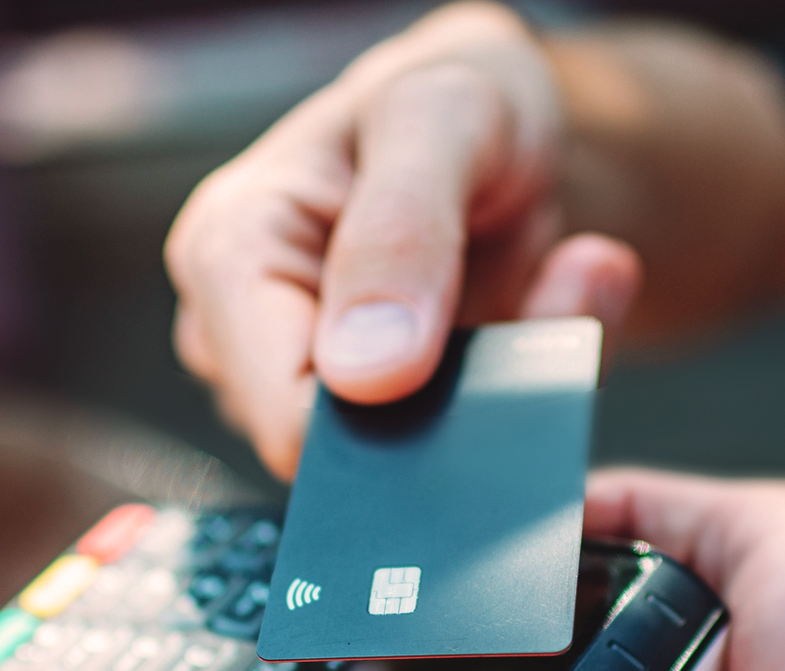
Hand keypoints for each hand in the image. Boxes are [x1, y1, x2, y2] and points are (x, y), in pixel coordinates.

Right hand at [163, 2, 640, 478]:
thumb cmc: (459, 97)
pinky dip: (514, 395)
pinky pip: (447, 449)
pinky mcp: (363, 410)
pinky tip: (541, 319)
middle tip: (556, 290)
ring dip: (502, 391)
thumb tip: (365, 375)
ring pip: (409, 458)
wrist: (501, 121)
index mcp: (228, 254)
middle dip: (465, 396)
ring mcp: (298, 379)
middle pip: (352, 451)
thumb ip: (403, 231)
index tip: (497, 338)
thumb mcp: (444, 115)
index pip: (290, 423)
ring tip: (548, 288)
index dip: (400, 416)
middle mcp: (243, 333)